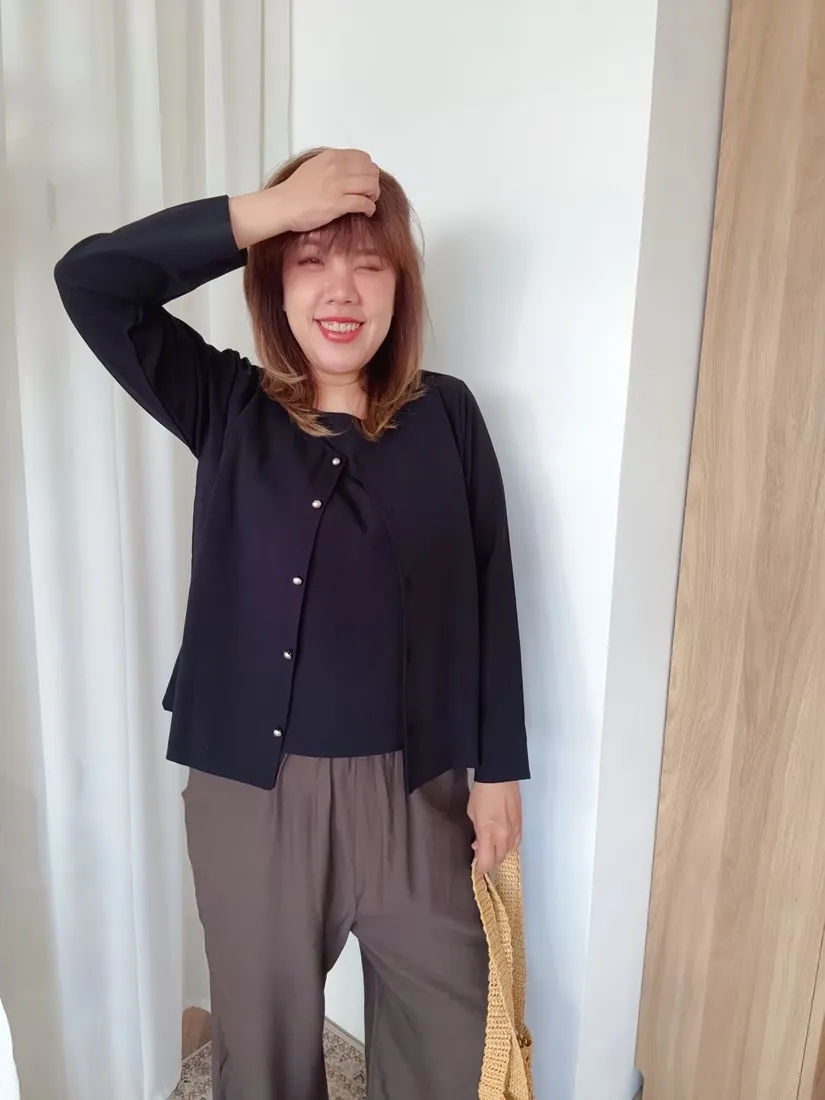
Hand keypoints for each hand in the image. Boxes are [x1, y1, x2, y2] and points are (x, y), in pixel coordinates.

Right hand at [229, 149, 379, 249]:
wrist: (283, 205)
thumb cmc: (296, 189)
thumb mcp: (315, 165)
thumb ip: (332, 164)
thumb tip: (347, 168)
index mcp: (332, 157)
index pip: (364, 157)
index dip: (369, 170)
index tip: (365, 180)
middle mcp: (337, 168)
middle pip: (371, 171)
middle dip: (374, 183)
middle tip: (369, 193)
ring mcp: (338, 185)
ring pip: (371, 186)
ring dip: (373, 195)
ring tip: (368, 202)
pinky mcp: (338, 204)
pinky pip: (364, 203)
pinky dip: (369, 208)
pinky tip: (366, 212)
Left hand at [468, 780, 521, 874]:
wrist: (500, 776)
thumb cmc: (482, 793)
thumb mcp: (472, 814)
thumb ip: (476, 833)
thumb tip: (478, 844)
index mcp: (488, 833)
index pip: (487, 862)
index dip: (481, 868)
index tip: (476, 866)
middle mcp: (503, 835)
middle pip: (498, 860)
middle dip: (489, 861)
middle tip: (481, 853)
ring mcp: (514, 830)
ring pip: (508, 852)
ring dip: (499, 853)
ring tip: (491, 845)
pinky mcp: (521, 824)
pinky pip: (516, 842)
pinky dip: (509, 845)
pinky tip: (502, 840)